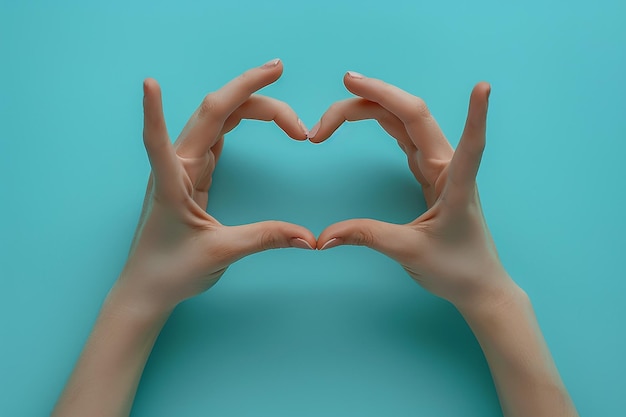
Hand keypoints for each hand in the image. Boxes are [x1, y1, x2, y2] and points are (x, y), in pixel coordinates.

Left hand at [117, 60, 315, 312]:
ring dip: (246, 101)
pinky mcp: (194, 177)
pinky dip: (237, 121)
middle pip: (211, 112)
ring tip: (278, 90)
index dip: (154, 110)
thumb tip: (309, 238)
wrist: (149, 289)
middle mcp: (177, 167)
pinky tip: (252, 113)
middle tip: (279, 68)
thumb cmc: (172, 271)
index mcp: (173, 182)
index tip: (149, 82)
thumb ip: (266, 238)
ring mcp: (185, 168)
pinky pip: (216, 138)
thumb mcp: (222, 253)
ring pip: (216, 120)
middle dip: (246, 88)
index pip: (159, 139)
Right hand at [310, 71, 516, 308]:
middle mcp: (448, 167)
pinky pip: (406, 139)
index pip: (469, 142)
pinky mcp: (429, 176)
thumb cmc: (456, 269)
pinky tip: (372, 114)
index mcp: (455, 183)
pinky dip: (386, 123)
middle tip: (346, 81)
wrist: (478, 286)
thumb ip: (367, 237)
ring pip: (407, 124)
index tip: (483, 86)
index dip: (475, 115)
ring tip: (346, 96)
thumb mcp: (410, 253)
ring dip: (378, 106)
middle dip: (381, 95)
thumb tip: (323, 237)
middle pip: (415, 117)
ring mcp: (438, 169)